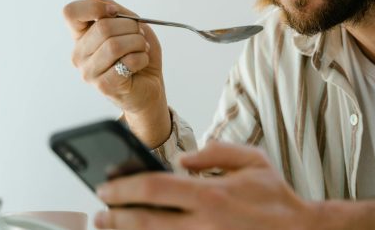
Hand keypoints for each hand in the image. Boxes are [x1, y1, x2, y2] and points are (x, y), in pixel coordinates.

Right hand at [62, 0, 169, 146]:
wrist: (150, 86)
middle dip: (131, 27)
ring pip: (114, 45)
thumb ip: (113, 10)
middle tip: (139, 35)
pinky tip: (141, 63)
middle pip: (102, 27)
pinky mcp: (104, 86)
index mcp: (81, 36)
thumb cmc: (138, 54)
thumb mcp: (130, 25)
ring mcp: (89, 72)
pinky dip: (141, 58)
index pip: (71, 12)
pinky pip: (126, 62)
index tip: (115, 12)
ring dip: (138, 43)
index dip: (95, 7)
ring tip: (142, 49)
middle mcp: (79, 54)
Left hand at [94, 140, 316, 229]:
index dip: (124, 188)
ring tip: (108, 226)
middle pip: (145, 223)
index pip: (155, 190)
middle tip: (99, 211)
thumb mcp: (253, 160)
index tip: (106, 185)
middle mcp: (203, 225)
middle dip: (115, 217)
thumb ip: (216, 152)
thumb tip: (183, 160)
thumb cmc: (275, 196)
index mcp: (212, 195)